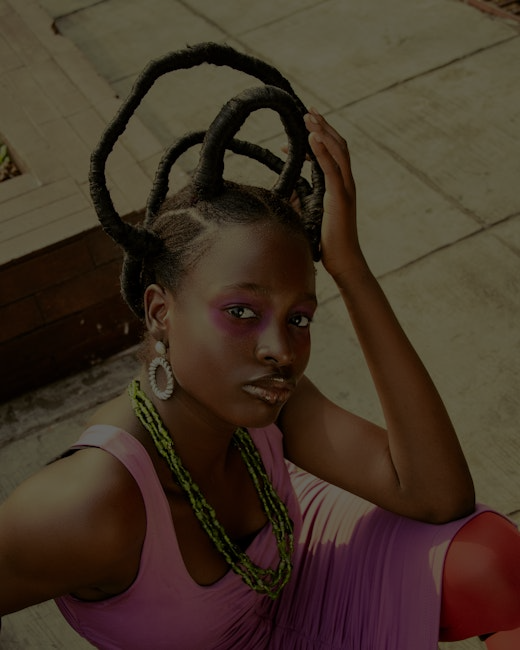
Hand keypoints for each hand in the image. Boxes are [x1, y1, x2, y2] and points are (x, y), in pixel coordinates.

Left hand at [304, 110, 362, 280]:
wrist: (343, 262)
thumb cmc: (327, 244)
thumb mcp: (312, 216)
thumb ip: (304, 200)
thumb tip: (286, 192)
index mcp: (340, 186)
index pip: (332, 154)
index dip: (320, 138)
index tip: (304, 126)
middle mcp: (346, 183)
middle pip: (338, 145)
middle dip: (323, 126)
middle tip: (307, 110)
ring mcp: (346, 189)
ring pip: (338, 151)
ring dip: (322, 132)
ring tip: (308, 116)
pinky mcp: (341, 198)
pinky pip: (332, 169)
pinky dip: (323, 151)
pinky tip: (312, 137)